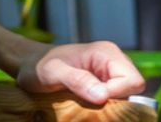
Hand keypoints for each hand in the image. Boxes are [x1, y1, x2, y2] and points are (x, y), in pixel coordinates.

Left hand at [18, 40, 144, 105]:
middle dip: (113, 101)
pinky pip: (114, 100)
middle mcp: (114, 62)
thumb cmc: (37, 66)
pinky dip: (102, 106)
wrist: (28, 65)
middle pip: (132, 90)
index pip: (132, 81)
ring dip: (106, 105)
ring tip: (82, 102)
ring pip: (124, 98)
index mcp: (106, 53)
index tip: (93, 99)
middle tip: (86, 102)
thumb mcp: (52, 72)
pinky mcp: (105, 85)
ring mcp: (110, 74)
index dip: (117, 94)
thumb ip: (76, 80)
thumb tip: (103, 96)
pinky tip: (84, 103)